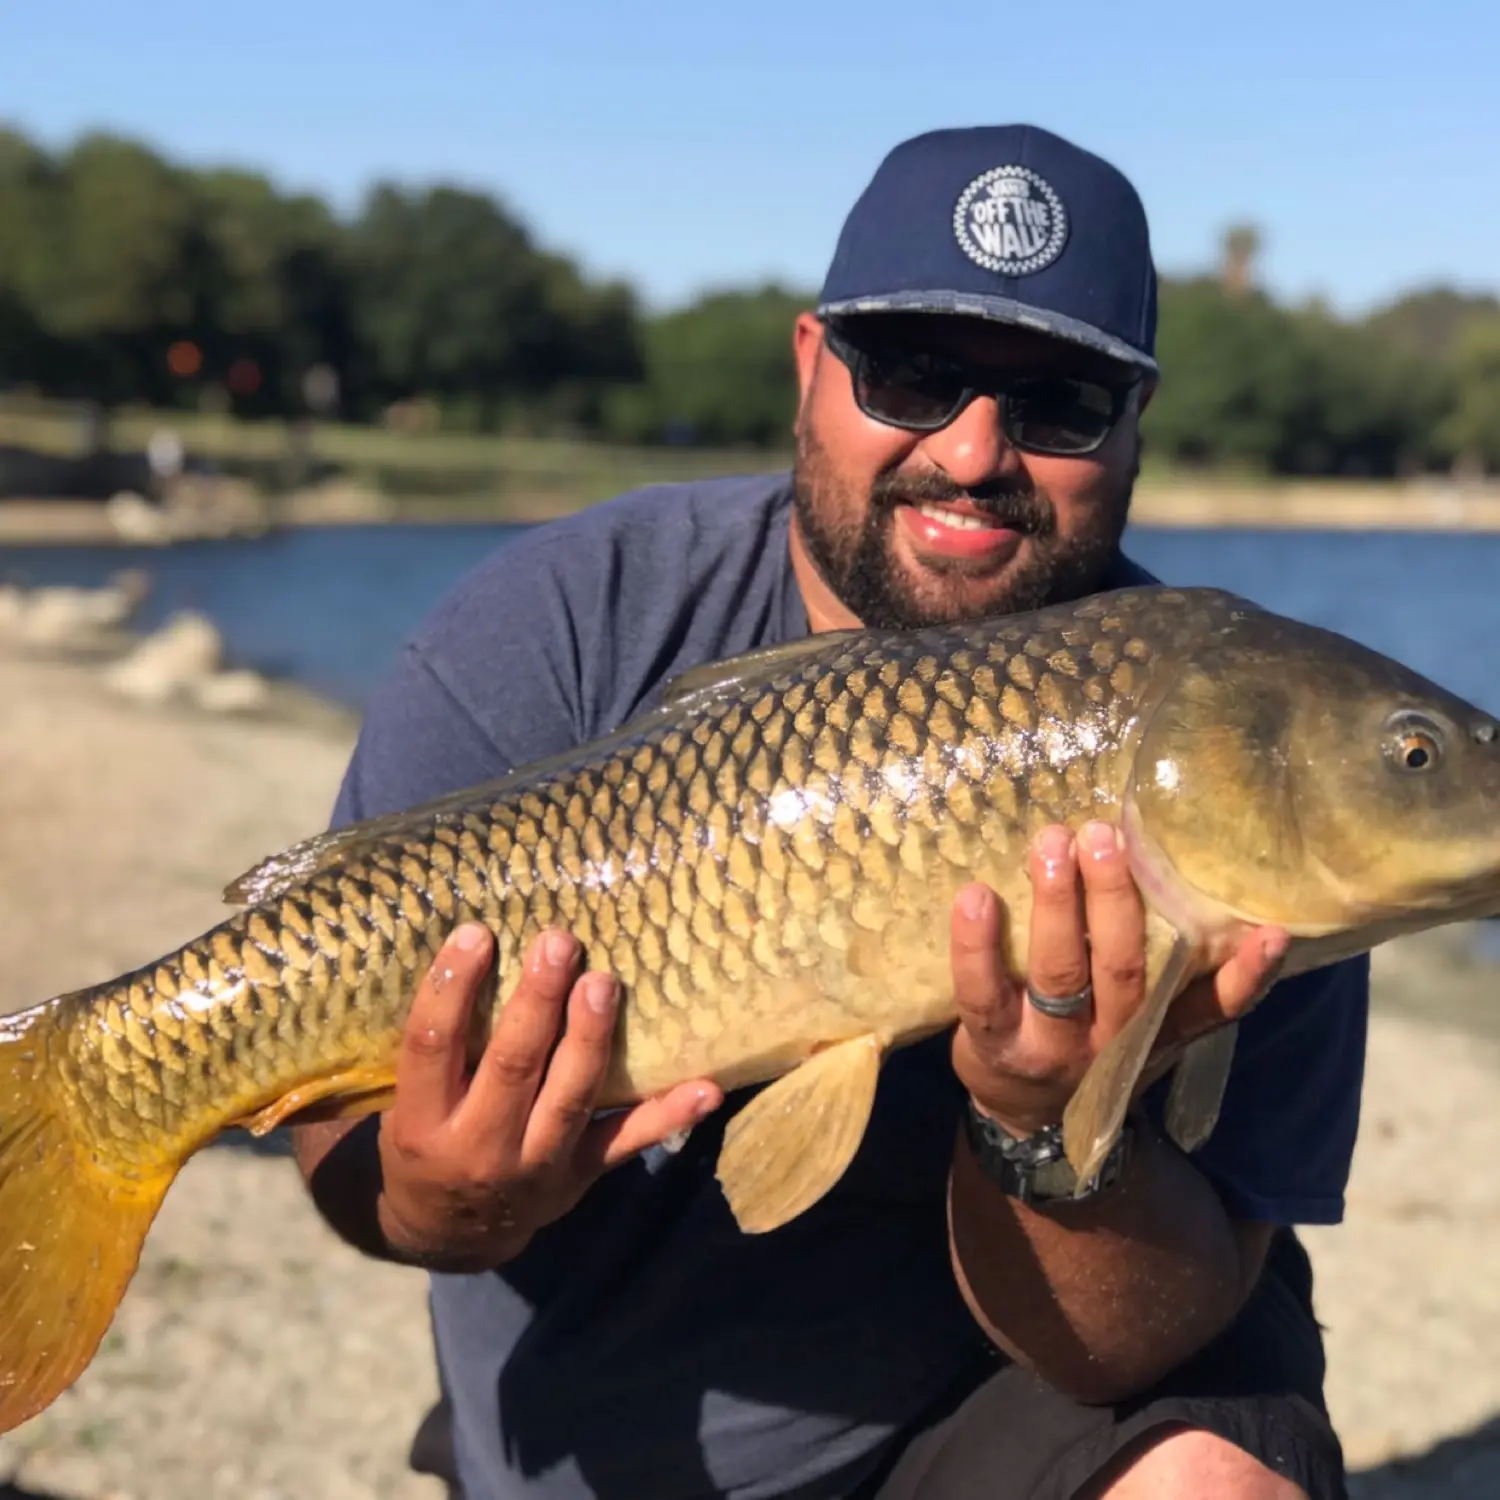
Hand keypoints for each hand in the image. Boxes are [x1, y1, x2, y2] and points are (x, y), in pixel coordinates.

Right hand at [376, 922, 721, 1270]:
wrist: (451, 1232)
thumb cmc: (425, 1138)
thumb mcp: (403, 1103)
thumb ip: (432, 1045)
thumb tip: (464, 943)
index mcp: (421, 1121)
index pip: (431, 1045)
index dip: (451, 988)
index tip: (476, 934)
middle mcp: (479, 1147)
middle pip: (512, 1065)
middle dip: (538, 1001)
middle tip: (558, 942)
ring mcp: (536, 1164)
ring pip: (571, 1096)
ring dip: (592, 1038)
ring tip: (604, 983)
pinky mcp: (581, 1174)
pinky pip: (628, 1141)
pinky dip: (669, 1116)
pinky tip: (706, 1087)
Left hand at [949, 821, 1287, 1137]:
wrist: (1023, 1118)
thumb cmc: (1087, 1040)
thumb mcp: (1140, 1023)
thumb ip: (1166, 969)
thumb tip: (1186, 877)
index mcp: (1156, 1028)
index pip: (1212, 1006)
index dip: (1245, 975)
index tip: (1272, 932)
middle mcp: (1110, 1039)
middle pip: (1123, 968)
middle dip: (1114, 897)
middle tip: (1104, 833)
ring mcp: (1051, 1045)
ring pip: (1061, 973)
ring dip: (1056, 904)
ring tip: (1051, 844)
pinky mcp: (995, 1044)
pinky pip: (983, 993)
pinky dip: (976, 943)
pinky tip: (976, 894)